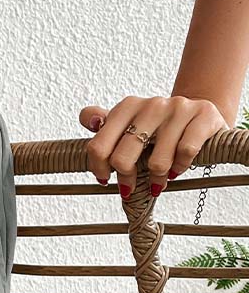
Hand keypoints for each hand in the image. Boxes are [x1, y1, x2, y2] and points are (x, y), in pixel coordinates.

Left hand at [79, 95, 228, 198]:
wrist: (200, 114)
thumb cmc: (158, 127)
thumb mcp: (128, 123)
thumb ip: (103, 123)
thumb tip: (90, 120)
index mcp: (127, 107)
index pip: (99, 146)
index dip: (99, 168)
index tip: (104, 179)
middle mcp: (151, 105)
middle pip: (122, 157)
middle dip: (125, 178)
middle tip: (129, 187)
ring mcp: (177, 108)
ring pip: (156, 161)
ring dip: (156, 178)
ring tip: (157, 181)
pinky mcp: (203, 115)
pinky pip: (185, 153)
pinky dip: (179, 167)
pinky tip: (176, 169)